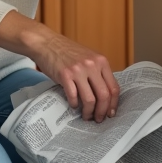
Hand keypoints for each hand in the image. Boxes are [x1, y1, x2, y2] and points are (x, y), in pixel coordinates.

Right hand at [0, 11, 119, 121]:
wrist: (48, 43)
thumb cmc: (67, 52)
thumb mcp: (89, 58)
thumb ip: (98, 72)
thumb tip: (105, 96)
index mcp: (101, 61)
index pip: (114, 87)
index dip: (113, 104)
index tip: (110, 113)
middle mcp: (92, 65)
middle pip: (104, 95)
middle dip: (102, 111)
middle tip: (98, 119)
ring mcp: (78, 70)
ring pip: (90, 99)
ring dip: (89, 112)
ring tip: (86, 116)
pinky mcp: (65, 75)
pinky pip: (74, 97)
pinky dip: (75, 105)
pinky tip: (74, 105)